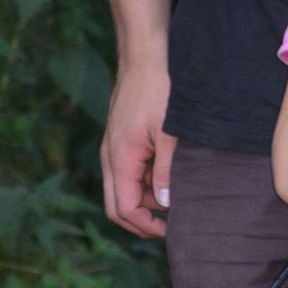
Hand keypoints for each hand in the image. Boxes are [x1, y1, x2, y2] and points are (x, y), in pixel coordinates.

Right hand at [100, 61, 176, 237]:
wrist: (144, 57)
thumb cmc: (158, 90)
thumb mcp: (169, 133)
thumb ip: (167, 170)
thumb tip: (167, 203)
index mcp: (120, 160)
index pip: (124, 210)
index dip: (146, 226)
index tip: (171, 230)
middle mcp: (110, 158)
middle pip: (117, 206)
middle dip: (142, 219)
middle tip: (171, 223)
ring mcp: (113, 149)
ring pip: (123, 189)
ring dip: (146, 198)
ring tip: (177, 190)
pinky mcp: (120, 141)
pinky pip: (128, 172)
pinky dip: (145, 180)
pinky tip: (169, 170)